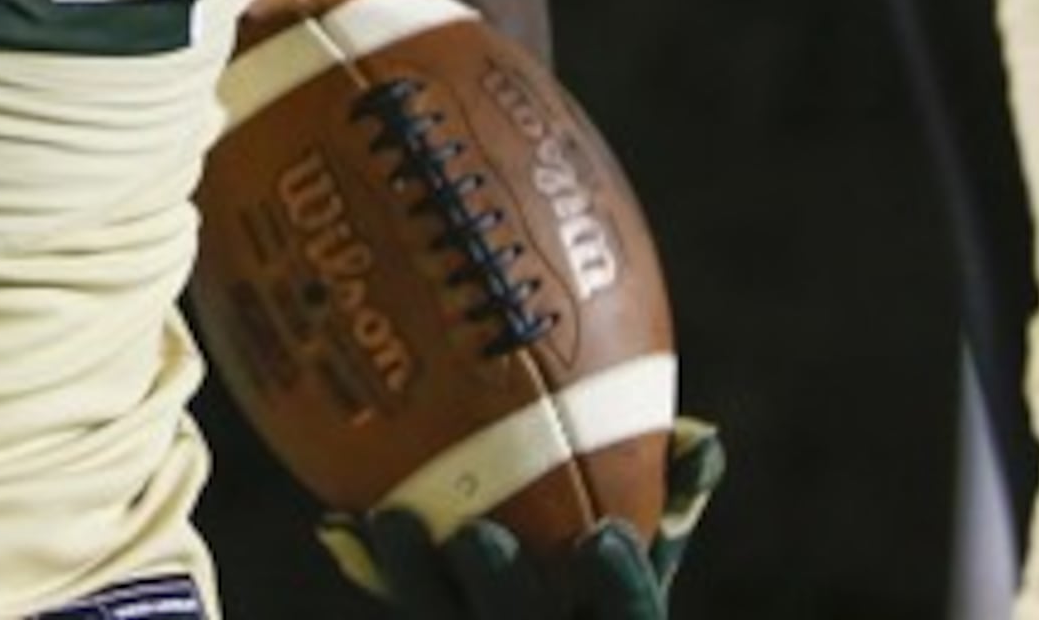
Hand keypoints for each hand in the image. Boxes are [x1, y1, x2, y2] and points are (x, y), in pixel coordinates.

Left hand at [316, 417, 726, 616]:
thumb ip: (672, 500)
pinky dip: (368, 567)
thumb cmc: (600, 594)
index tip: (602, 537)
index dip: (618, 587)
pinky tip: (336, 520)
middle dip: (500, 592)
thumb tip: (701, 436)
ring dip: (412, 578)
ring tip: (386, 516)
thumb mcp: (644, 557)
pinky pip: (402, 607)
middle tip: (477, 533)